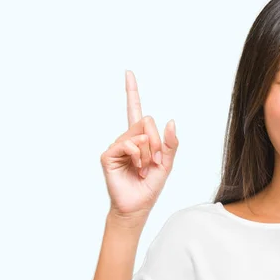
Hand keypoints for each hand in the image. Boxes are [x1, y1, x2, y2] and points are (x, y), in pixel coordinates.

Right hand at [100, 70, 178, 217]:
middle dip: (157, 142)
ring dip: (149, 153)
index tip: (128, 72)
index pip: (135, 110)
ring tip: (144, 168)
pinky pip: (128, 144)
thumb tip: (171, 120)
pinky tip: (136, 168)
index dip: (131, 91)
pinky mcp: (108, 155)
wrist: (137, 207)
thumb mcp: (167, 164)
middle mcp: (127, 139)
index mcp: (140, 139)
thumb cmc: (149, 186)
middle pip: (145, 121)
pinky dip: (138, 156)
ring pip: (140, 134)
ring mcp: (116, 146)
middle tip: (155, 162)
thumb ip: (170, 143)